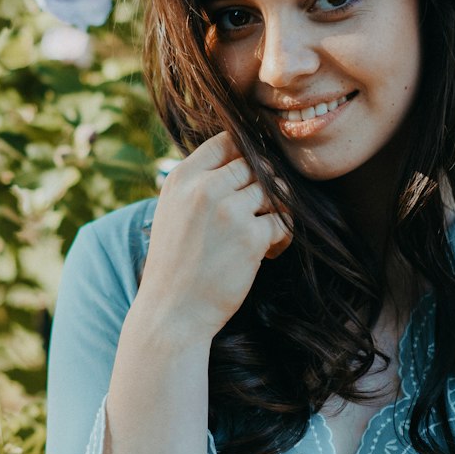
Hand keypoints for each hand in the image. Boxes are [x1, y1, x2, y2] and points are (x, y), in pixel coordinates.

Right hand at [137, 129, 292, 341]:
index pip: (227, 141)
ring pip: (274, 190)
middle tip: (258, 214)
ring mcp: (229, 211)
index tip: (248, 180)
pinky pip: (282, 221)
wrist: (172, 312)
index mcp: (182, 178)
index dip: (245, 156)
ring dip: (275, 210)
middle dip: (263, 187)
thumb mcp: (172, 211)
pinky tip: (268, 252)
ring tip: (264, 233)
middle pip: (255, 165)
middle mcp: (204, 188)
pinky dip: (281, 236)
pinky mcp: (251, 237)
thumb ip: (198, 183)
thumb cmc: (175, 264)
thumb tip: (240, 158)